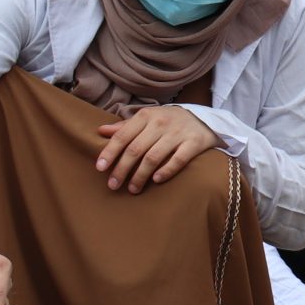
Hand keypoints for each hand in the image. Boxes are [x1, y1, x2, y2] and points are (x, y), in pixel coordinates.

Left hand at [95, 105, 219, 191]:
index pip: (123, 136)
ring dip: (141, 175)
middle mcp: (161, 122)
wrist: (204, 118)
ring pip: (154, 157)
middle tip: (113, 185)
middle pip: (136, 149)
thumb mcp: (147, 119)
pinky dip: (166, 171)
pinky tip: (156, 181)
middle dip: (122, 169)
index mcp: (146, 116)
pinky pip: (178, 160)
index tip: (100, 169)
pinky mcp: (195, 142)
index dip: (110, 153)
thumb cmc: (168, 121)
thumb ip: (125, 126)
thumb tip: (100, 131)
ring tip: (133, 189)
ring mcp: (178, 133)